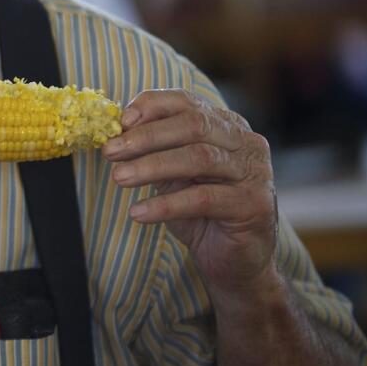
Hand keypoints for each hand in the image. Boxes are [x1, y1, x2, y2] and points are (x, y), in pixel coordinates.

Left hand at [102, 90, 277, 294]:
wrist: (235, 262)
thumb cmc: (201, 214)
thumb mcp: (174, 176)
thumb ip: (156, 151)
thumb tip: (118, 131)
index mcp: (228, 127)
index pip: (189, 103)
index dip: (153, 107)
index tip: (120, 121)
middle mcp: (247, 144)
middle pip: (194, 126)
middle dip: (147, 137)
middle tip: (111, 151)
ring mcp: (255, 173)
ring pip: (199, 158)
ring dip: (152, 166)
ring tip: (119, 178)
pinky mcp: (254, 205)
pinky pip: (203, 199)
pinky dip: (166, 204)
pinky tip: (138, 213)